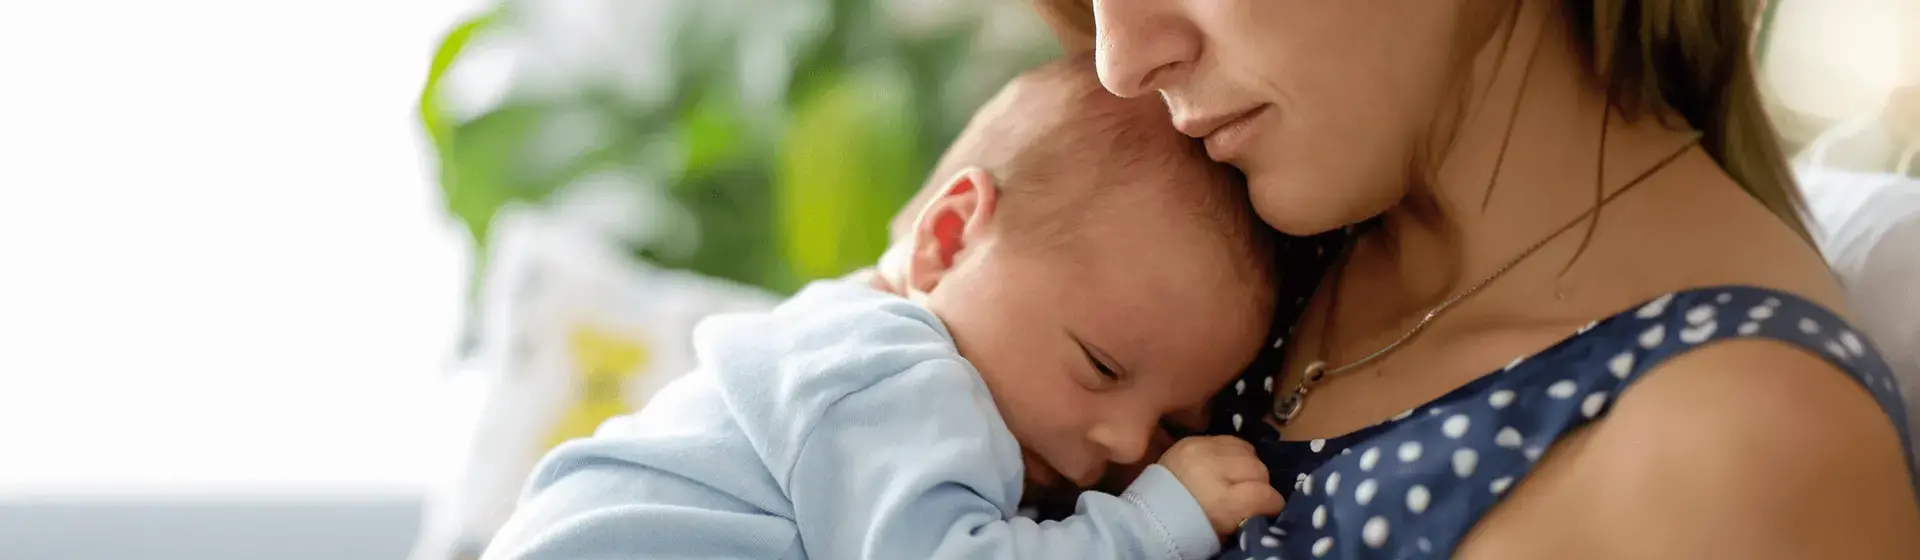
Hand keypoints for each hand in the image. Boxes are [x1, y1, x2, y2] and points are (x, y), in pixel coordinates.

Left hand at [1159, 436, 1285, 534]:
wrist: (1148, 516)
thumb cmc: (1189, 529)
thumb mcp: (1224, 531)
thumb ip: (1249, 515)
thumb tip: (1267, 506)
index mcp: (1220, 500)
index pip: (1265, 494)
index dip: (1272, 504)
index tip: (1269, 509)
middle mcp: (1212, 469)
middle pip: (1258, 469)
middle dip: (1260, 484)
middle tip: (1251, 495)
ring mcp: (1200, 449)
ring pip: (1246, 450)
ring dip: (1247, 465)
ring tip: (1237, 478)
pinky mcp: (1191, 440)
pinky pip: (1227, 439)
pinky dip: (1231, 452)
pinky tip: (1225, 465)